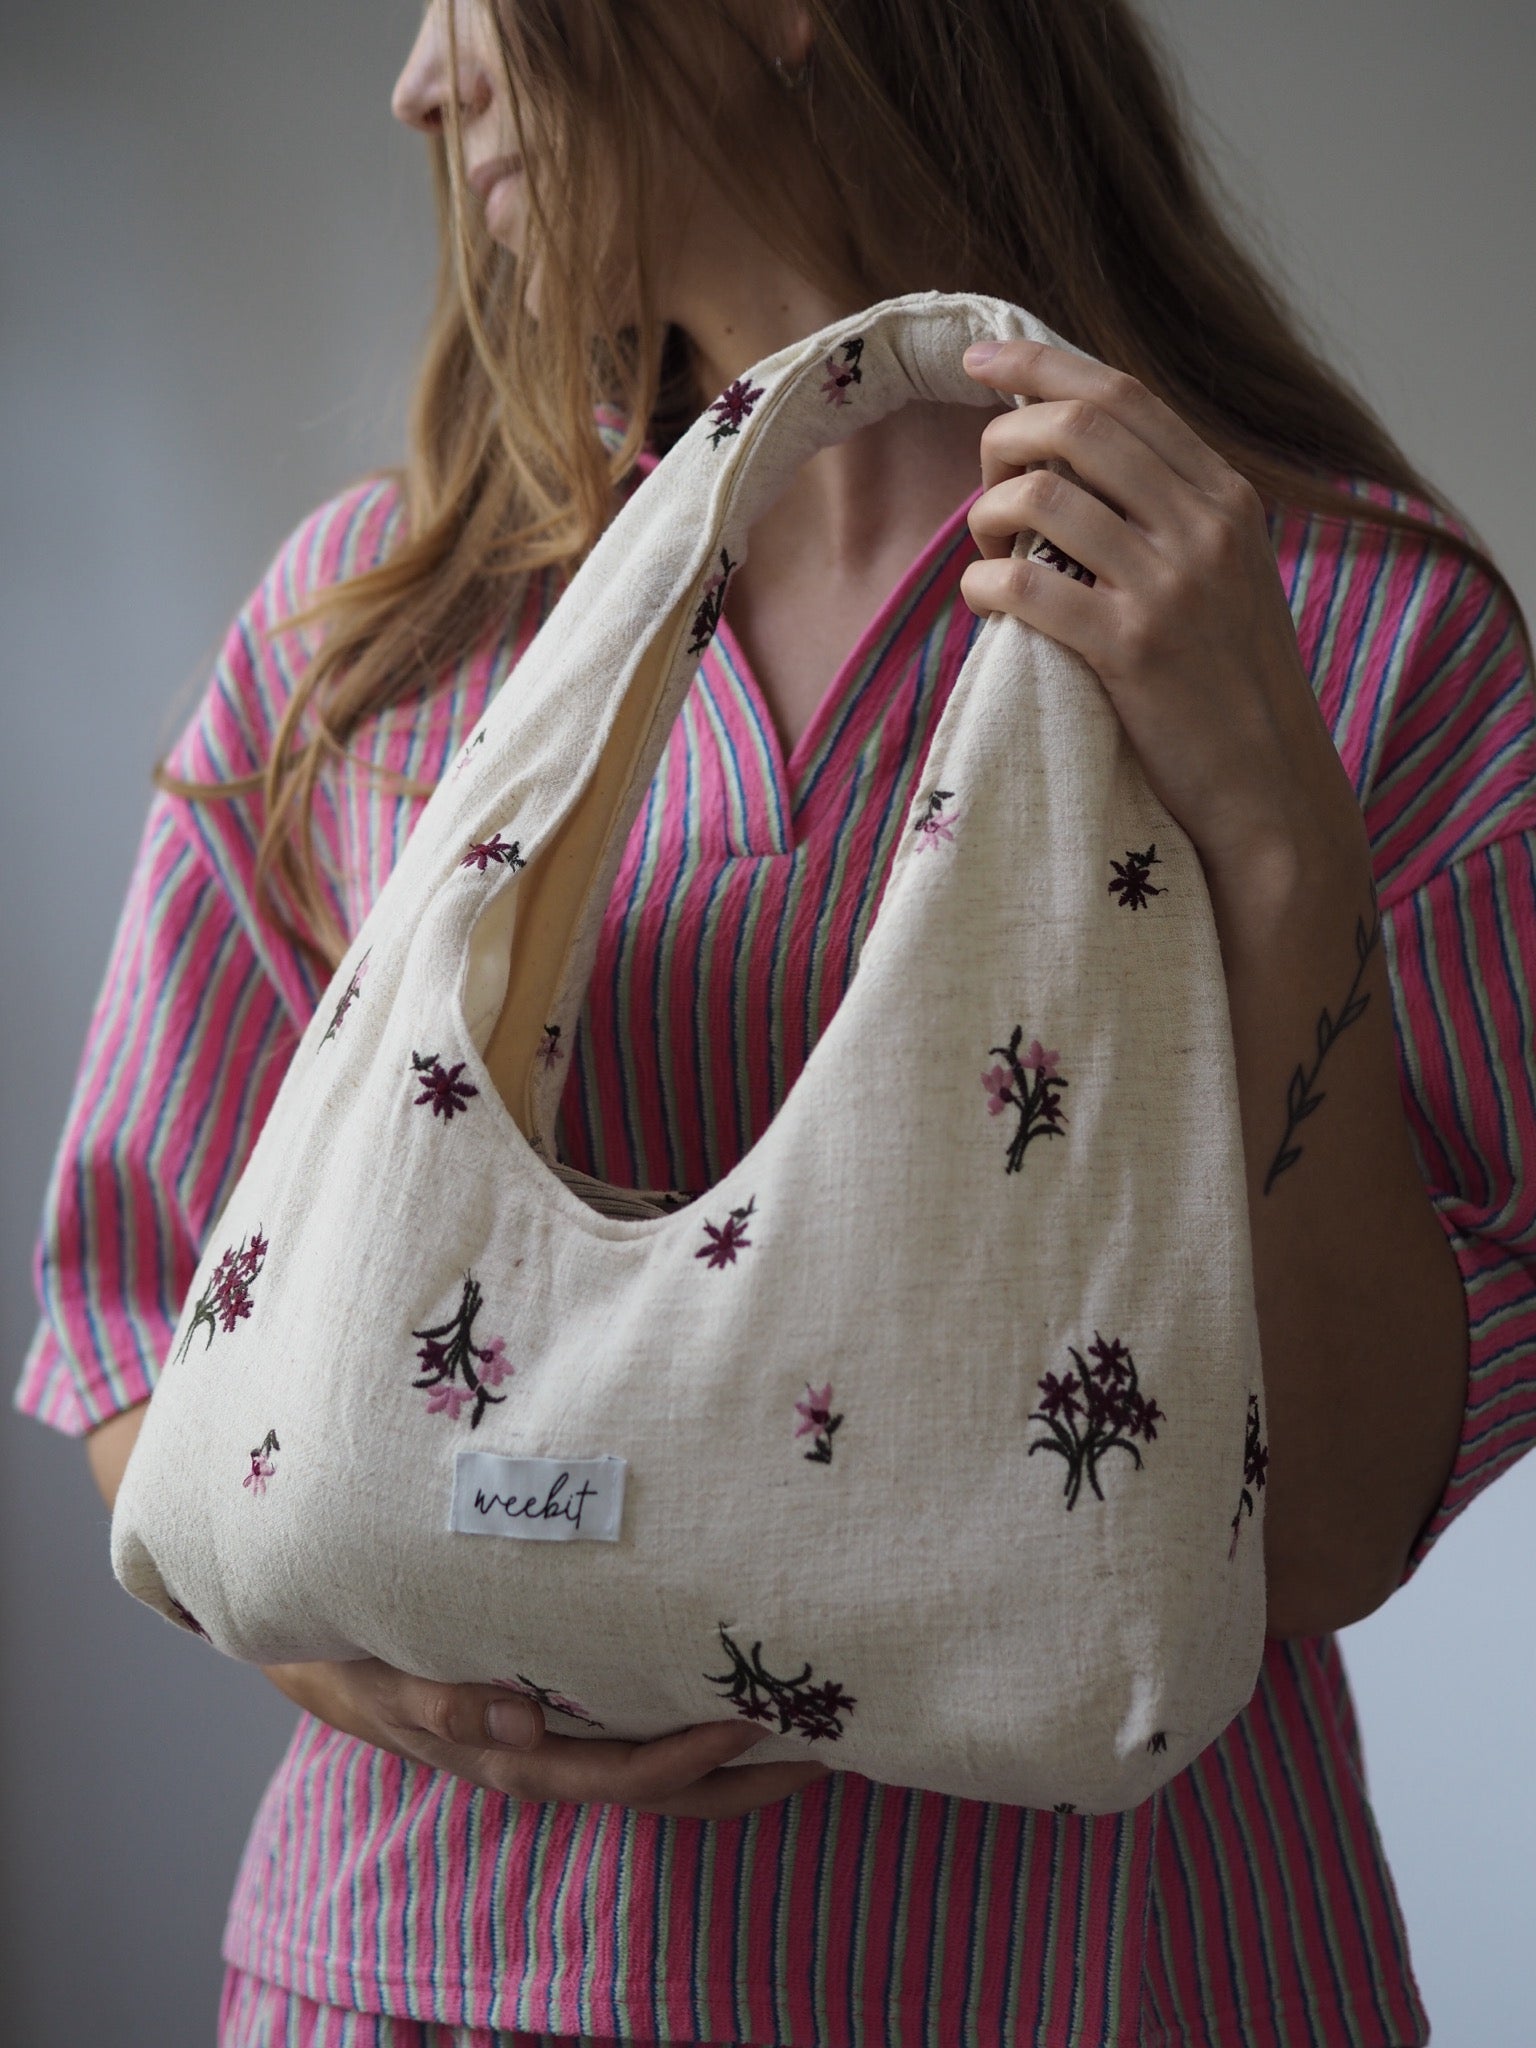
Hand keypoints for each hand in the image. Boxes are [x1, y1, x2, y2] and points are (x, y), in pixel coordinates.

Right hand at [263, 1657, 833, 1819]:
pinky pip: (637, 1731)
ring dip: (736, 1755)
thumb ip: (440, 1700)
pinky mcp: (559, 1713)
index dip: (693, 1757)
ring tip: (810, 1720)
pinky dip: (691, 1722)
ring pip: (662, 1767)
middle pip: (668, 1790)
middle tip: (832, 1742)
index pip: (626, 1775)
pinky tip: (737, 1691)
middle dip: (748, 1778)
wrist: (320, 1657)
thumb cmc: (356, 1663)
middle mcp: (552, 1759)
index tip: (754, 1719)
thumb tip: (518, 1721)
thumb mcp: (381, 1681)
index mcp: (518, 1760)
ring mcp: (559, 1740)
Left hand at [959, 339, 1365, 875]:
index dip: (1041, 366)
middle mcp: (1206, 525)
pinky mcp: (1132, 649)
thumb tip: (1070, 472)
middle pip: (1078, 427)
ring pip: (1042, 497)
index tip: (982, 359)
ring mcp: (1171, 586)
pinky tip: (982, 602)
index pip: (1124, 395)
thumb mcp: (1225, 580)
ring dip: (986, 515)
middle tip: (984, 481)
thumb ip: (1169, 519)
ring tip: (985, 551)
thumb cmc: (1230, 692)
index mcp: (1227, 497)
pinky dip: (982, 585)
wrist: (1271, 788)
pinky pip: (1024, 586)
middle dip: (1004, 437)